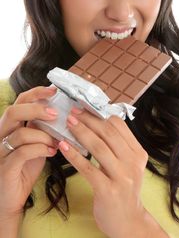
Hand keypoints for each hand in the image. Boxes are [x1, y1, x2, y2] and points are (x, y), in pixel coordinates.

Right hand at [0, 86, 57, 218]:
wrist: (12, 197)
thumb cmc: (24, 168)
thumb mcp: (36, 143)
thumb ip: (43, 129)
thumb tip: (63, 115)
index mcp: (11, 126)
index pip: (19, 101)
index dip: (36, 93)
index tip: (54, 91)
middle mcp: (1, 135)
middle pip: (13, 112)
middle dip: (37, 109)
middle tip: (55, 114)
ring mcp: (0, 151)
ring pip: (20, 133)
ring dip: (43, 135)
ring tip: (57, 141)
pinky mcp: (4, 167)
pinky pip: (22, 152)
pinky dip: (40, 149)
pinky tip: (52, 152)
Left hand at [59, 108, 148, 237]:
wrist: (129, 222)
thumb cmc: (124, 189)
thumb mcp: (128, 165)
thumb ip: (118, 146)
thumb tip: (96, 123)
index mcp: (138, 153)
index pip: (119, 126)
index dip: (100, 115)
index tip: (85, 108)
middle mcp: (133, 163)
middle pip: (108, 133)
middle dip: (89, 120)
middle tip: (73, 112)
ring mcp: (122, 177)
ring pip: (99, 148)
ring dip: (81, 133)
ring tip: (68, 124)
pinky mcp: (108, 191)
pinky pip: (88, 168)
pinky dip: (74, 155)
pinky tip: (64, 146)